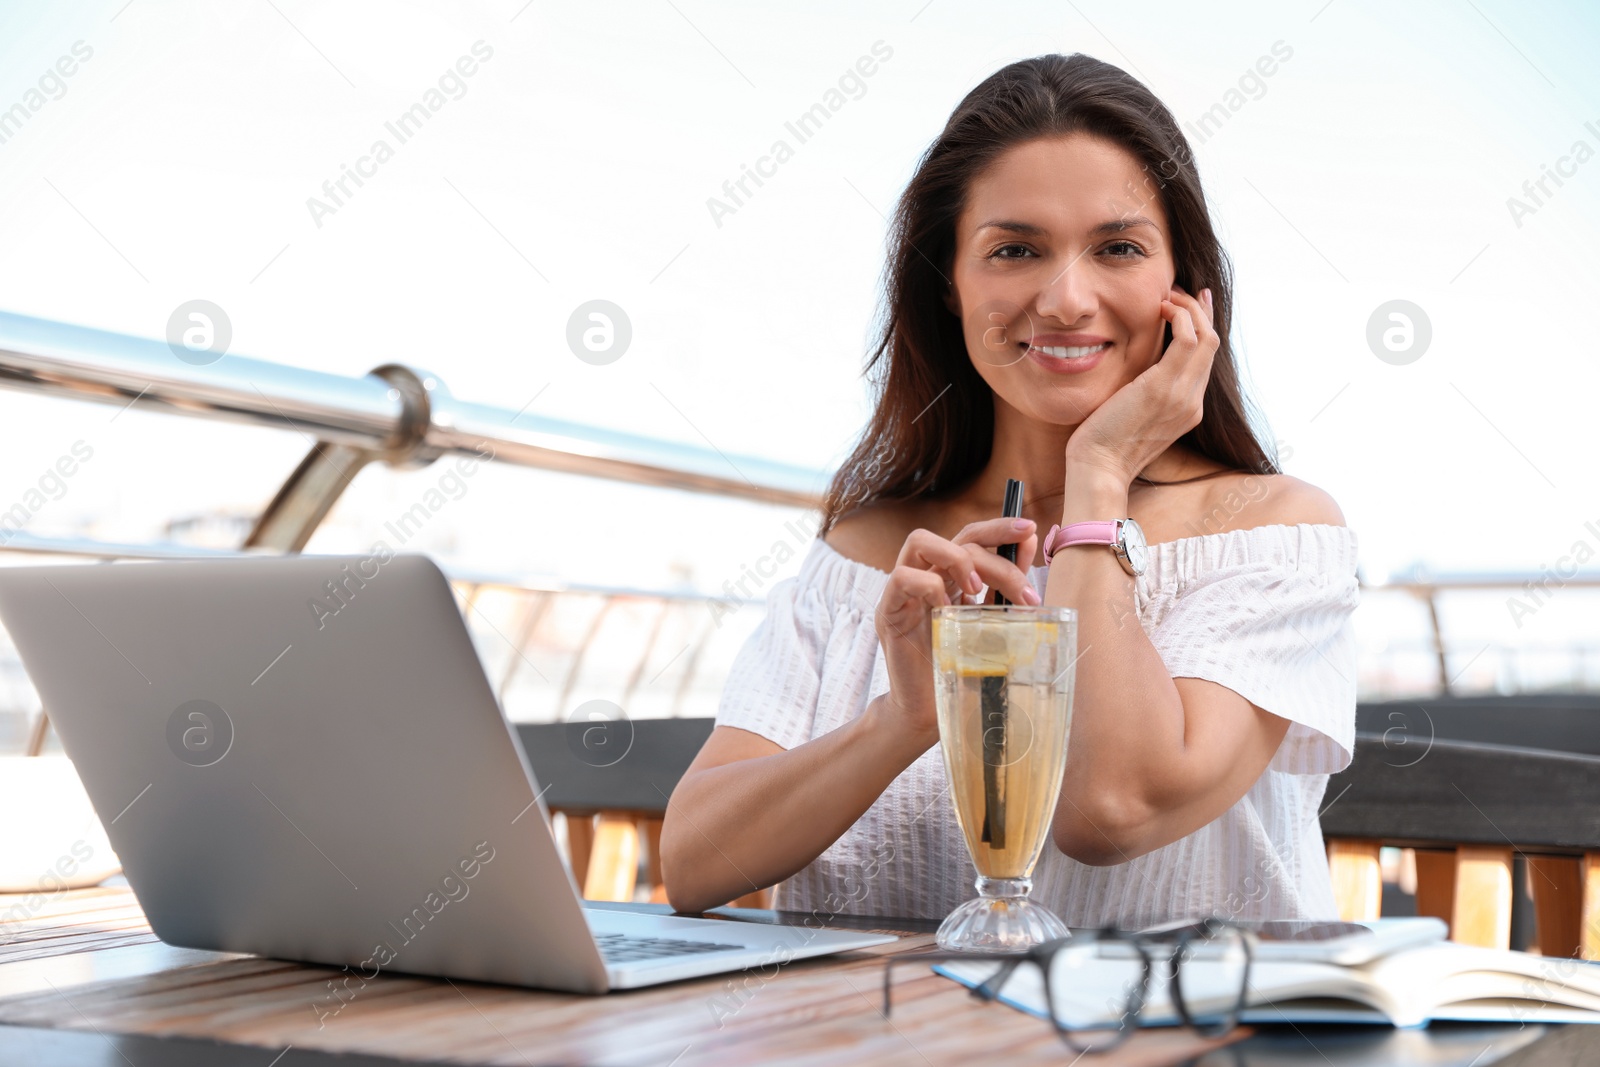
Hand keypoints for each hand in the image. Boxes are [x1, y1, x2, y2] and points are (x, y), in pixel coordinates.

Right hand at [873, 518, 1039, 741]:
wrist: (927, 711)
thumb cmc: (958, 669)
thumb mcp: (990, 623)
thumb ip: (1004, 587)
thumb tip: (1031, 547)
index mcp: (950, 577)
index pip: (972, 536)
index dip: (1000, 528)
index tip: (1030, 530)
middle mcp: (926, 575)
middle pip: (956, 536)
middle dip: (995, 554)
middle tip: (1022, 591)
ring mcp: (903, 591)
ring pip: (920, 541)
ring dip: (957, 559)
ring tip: (977, 590)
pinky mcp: (888, 611)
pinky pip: (902, 577)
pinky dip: (930, 586)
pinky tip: (947, 610)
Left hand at [1064, 285, 1217, 483]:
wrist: (1099, 468)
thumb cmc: (1103, 443)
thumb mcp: (1132, 413)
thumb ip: (1144, 391)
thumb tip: (1136, 368)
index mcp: (1187, 409)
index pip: (1205, 358)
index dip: (1200, 326)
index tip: (1188, 304)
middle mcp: (1192, 402)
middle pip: (1212, 343)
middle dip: (1197, 311)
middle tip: (1175, 291)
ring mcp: (1182, 396)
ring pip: (1205, 337)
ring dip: (1188, 309)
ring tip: (1166, 297)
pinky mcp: (1163, 387)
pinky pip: (1187, 339)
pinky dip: (1178, 316)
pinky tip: (1159, 308)